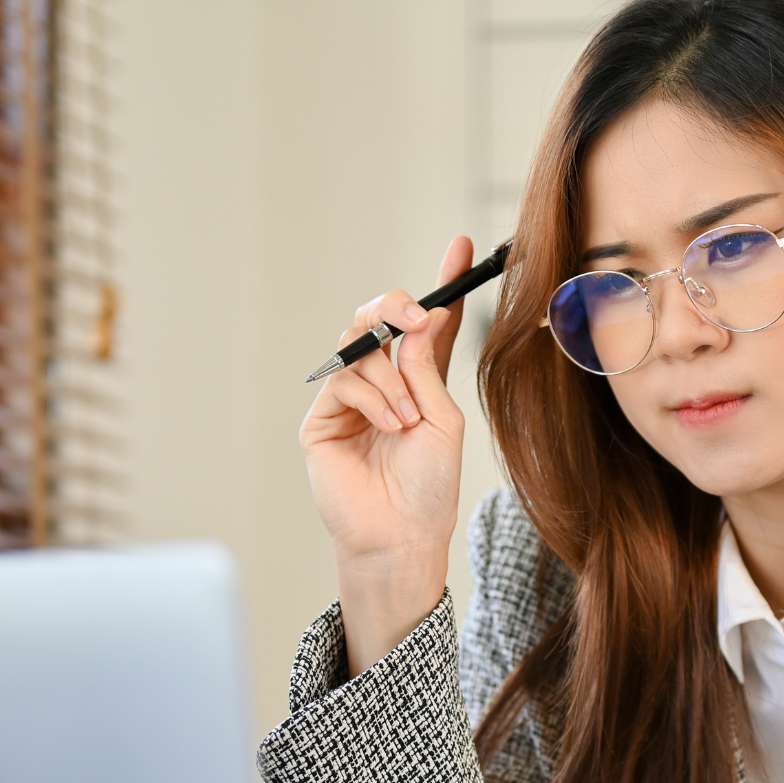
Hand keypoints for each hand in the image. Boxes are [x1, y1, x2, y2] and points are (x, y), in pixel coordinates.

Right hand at [302, 237, 474, 675]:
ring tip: (406, 418)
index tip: (460, 246)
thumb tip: (418, 319)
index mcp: (419, 381)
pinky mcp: (323, 417)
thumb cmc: (428, 488)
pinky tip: (388, 426)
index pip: (427, 324)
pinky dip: (371, 397)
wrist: (401, 535)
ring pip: (359, 347)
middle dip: (396, 307)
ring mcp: (349, 399)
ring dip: (388, 376)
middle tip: (417, 317)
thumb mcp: (443, 420)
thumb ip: (428, 368)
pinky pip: (343, 379)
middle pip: (378, 319)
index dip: (442, 283)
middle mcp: (383, 383)